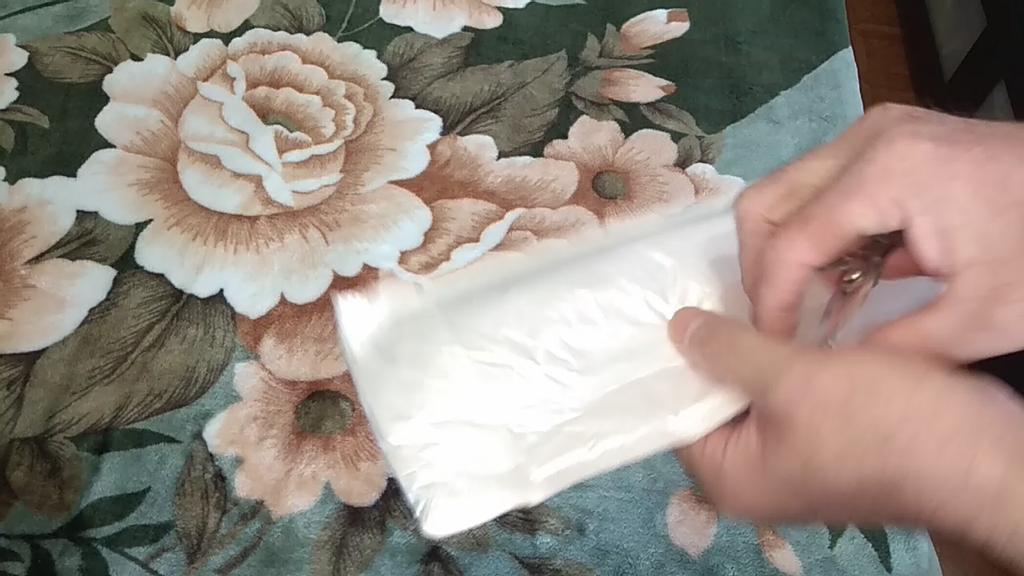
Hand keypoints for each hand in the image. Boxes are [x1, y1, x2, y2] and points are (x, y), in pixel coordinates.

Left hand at [670, 308, 1023, 568]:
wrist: (980, 452)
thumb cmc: (880, 422)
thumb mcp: (792, 379)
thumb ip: (728, 351)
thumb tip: (675, 327)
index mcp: (730, 478)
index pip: (674, 417)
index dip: (669, 364)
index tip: (660, 312)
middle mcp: (753, 477)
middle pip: (711, 404)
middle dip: (710, 351)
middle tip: (694, 290)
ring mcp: (793, 459)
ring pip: (752, 394)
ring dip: (749, 349)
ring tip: (728, 291)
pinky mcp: (829, 439)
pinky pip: (788, 394)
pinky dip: (782, 358)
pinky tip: (776, 313)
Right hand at [736, 104, 1023, 361]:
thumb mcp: (982, 317)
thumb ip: (895, 346)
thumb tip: (831, 369)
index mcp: (885, 173)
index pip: (789, 241)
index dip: (770, 301)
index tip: (772, 347)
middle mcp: (867, 140)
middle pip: (767, 202)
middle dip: (762, 271)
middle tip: (782, 324)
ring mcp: (877, 134)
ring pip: (787, 192)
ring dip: (788, 253)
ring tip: (811, 309)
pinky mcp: (889, 141)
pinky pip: (824, 189)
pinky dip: (821, 236)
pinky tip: (843, 280)